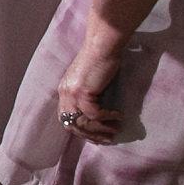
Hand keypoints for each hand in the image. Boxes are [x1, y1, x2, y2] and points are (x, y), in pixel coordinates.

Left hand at [54, 21, 129, 143]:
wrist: (102, 45)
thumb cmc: (101, 59)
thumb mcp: (90, 80)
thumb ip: (89, 94)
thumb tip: (98, 113)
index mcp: (64, 90)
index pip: (66, 118)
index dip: (80, 130)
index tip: (95, 136)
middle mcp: (65, 93)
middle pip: (72, 124)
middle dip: (90, 135)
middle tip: (107, 140)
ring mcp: (72, 93)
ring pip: (83, 123)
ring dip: (101, 130)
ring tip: (115, 132)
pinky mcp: (83, 92)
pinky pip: (95, 115)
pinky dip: (108, 118)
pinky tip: (119, 116)